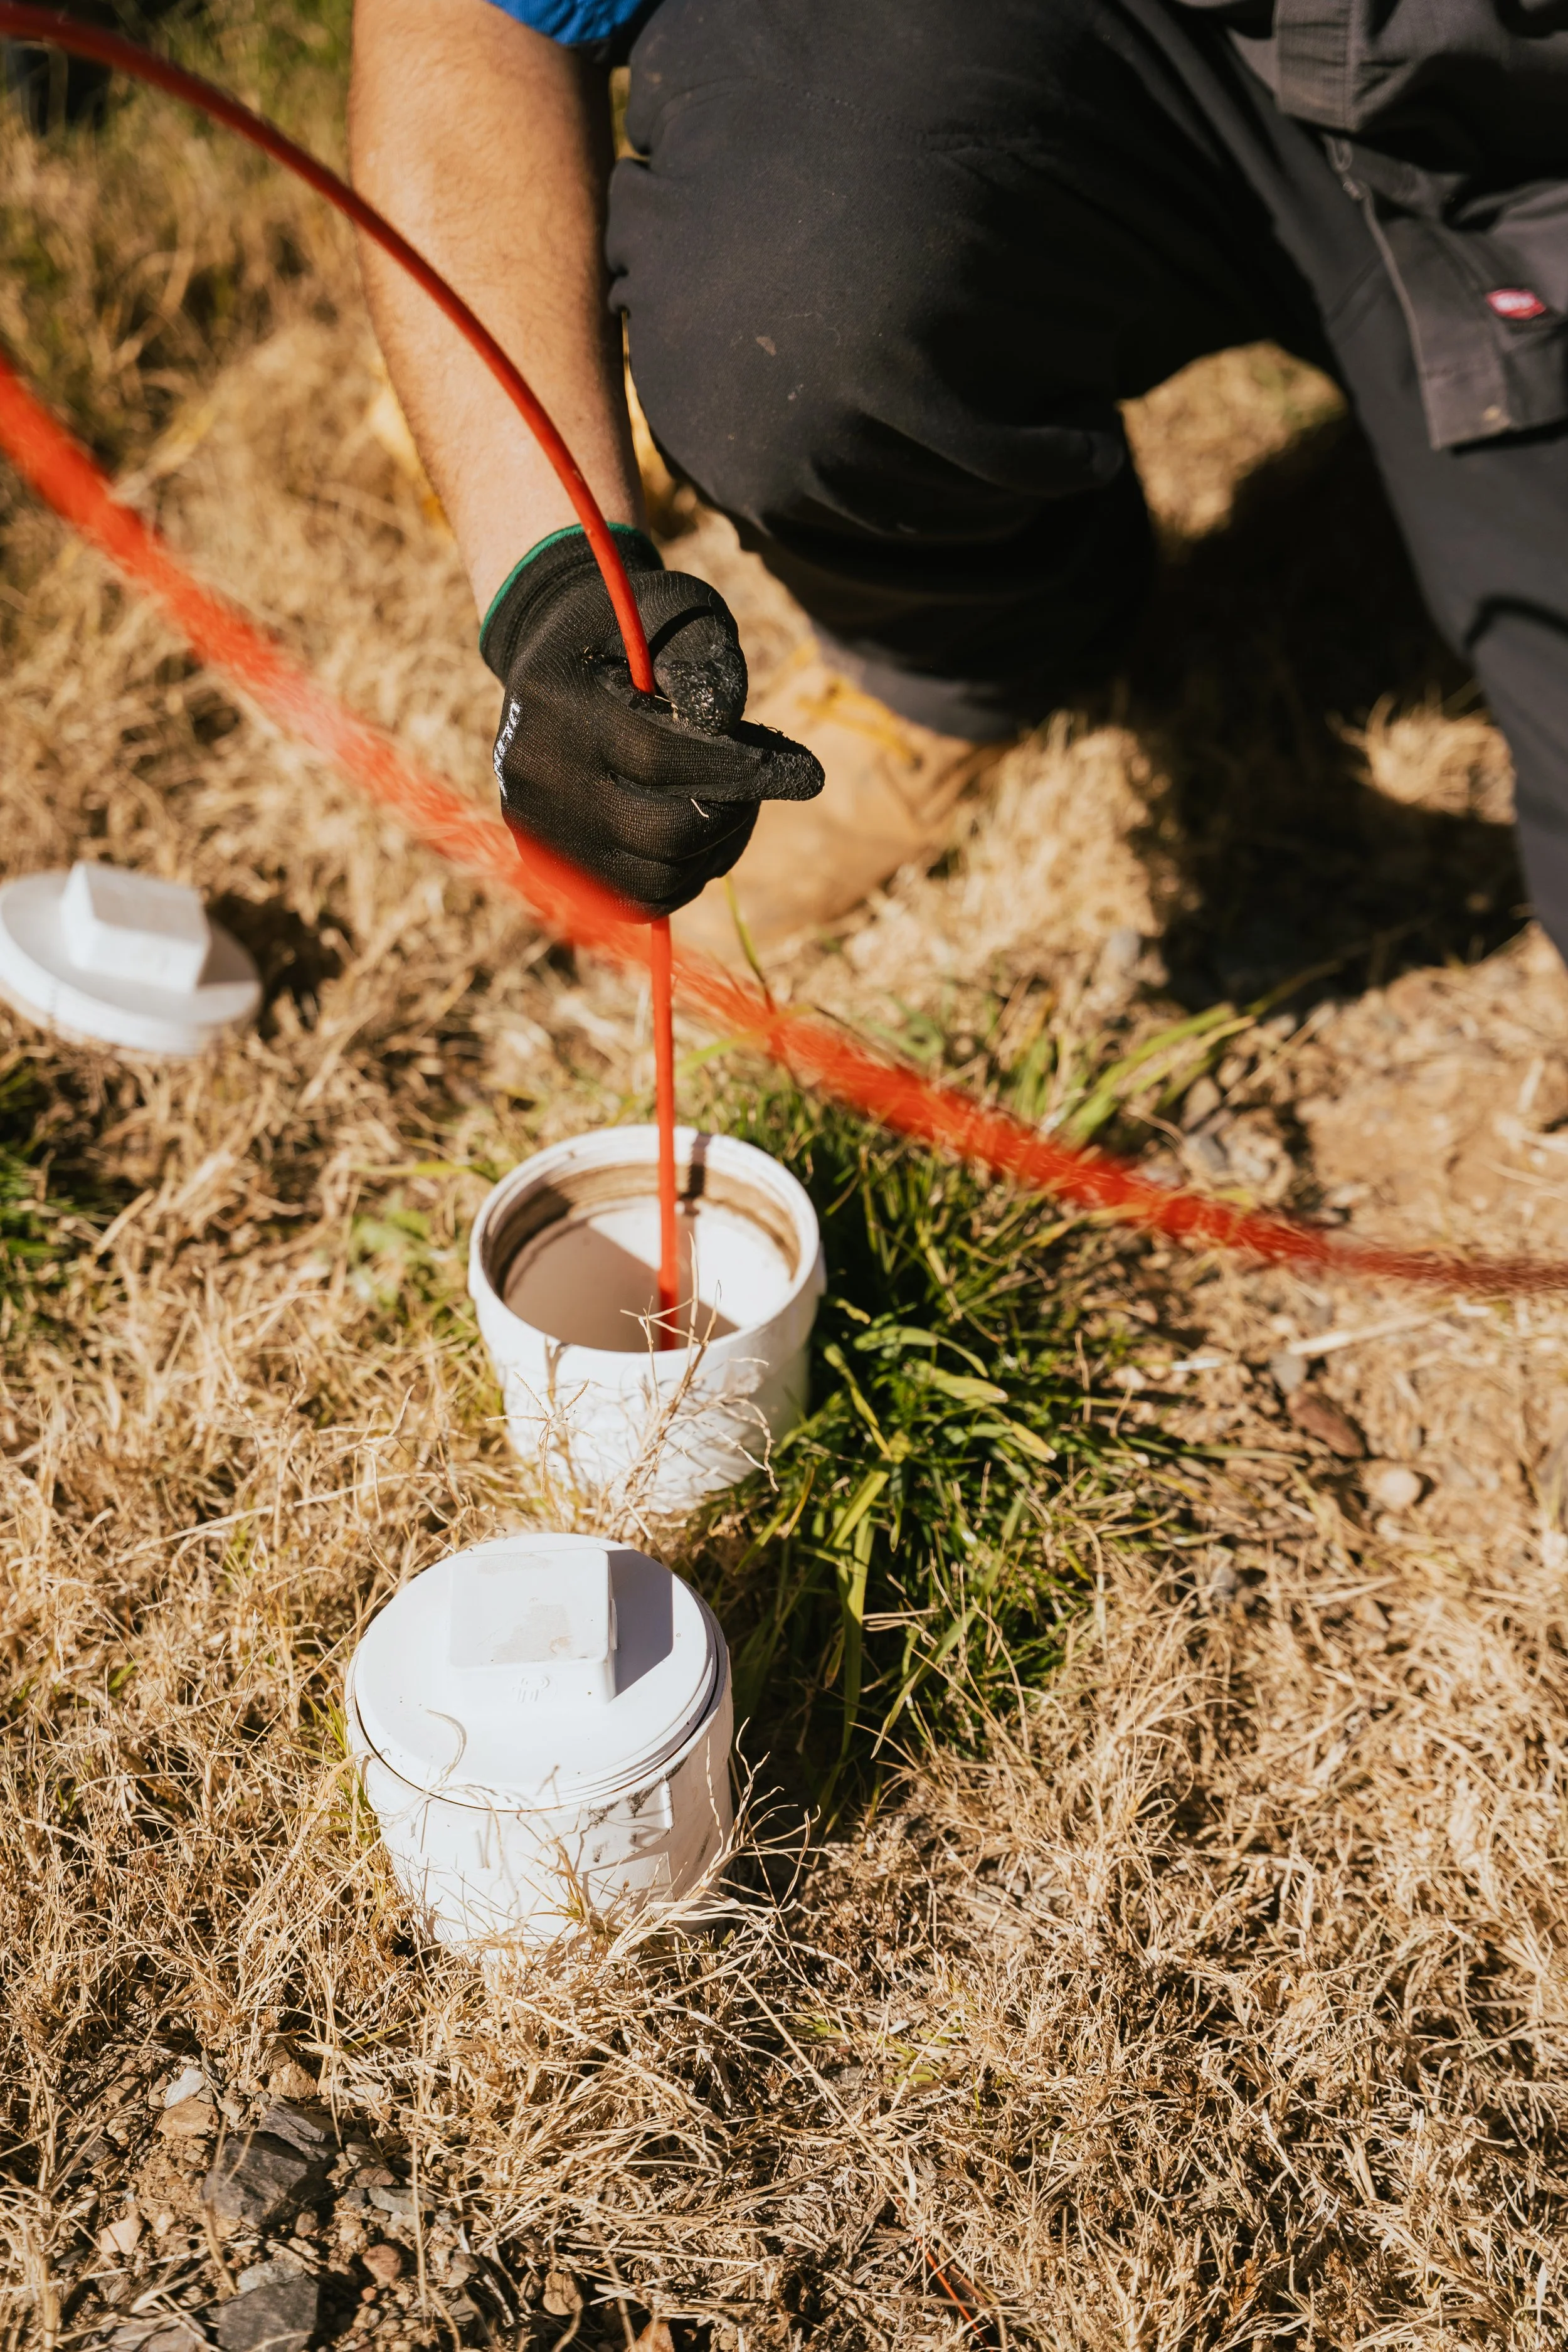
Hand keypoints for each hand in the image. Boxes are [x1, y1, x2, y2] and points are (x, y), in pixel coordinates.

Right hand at [482, 528, 823, 917]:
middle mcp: (535, 772)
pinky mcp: (545, 861)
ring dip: (714, 853)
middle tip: (766, 786)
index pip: (663, 759)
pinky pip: (632, 901)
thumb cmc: (631, 629)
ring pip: (652, 884)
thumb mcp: (675, 612)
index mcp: (558, 700)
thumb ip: (704, 656)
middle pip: (661, 834)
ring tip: (734, 806)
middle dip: (733, 813)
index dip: (747, 772)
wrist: (557, 650)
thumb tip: (723, 723)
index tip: (808, 775)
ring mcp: (536, 824)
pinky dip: (683, 878)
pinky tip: (702, 836)